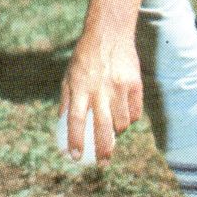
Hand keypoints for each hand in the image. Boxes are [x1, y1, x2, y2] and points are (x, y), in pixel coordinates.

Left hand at [59, 31, 142, 165]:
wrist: (109, 33)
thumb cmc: (85, 56)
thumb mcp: (69, 75)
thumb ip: (66, 100)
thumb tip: (61, 125)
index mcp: (80, 87)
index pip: (76, 120)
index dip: (75, 141)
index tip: (74, 157)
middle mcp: (100, 89)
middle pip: (103, 128)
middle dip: (103, 151)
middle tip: (101, 163)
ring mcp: (119, 87)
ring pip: (122, 123)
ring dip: (117, 133)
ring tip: (112, 133)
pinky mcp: (135, 84)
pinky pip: (135, 112)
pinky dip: (130, 119)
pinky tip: (124, 117)